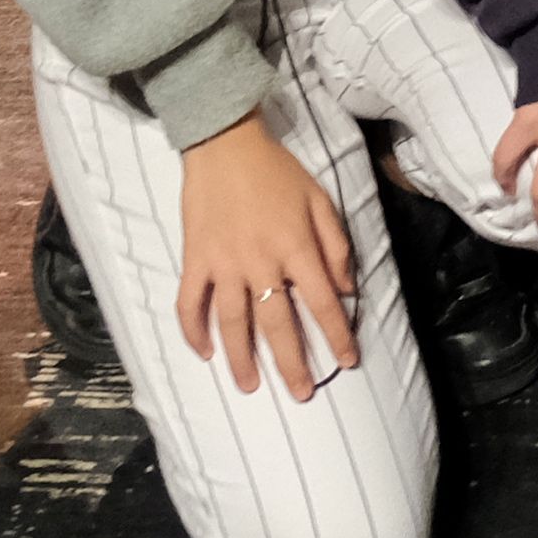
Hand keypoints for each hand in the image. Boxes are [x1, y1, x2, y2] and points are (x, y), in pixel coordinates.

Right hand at [171, 116, 361, 398]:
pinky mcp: (195, 259)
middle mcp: (261, 261)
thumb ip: (335, 246)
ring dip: (242, 360)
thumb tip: (347, 290)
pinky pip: (190, 303)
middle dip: (292, 363)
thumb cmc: (278, 171)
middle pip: (278, 324)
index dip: (337, 336)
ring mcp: (224, 263)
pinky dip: (194, 331)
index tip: (347, 361)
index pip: (323, 303)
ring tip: (251, 387)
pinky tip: (205, 353)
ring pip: (234, 324)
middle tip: (302, 393)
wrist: (225, 144)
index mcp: (296, 247)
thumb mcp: (320, 200)